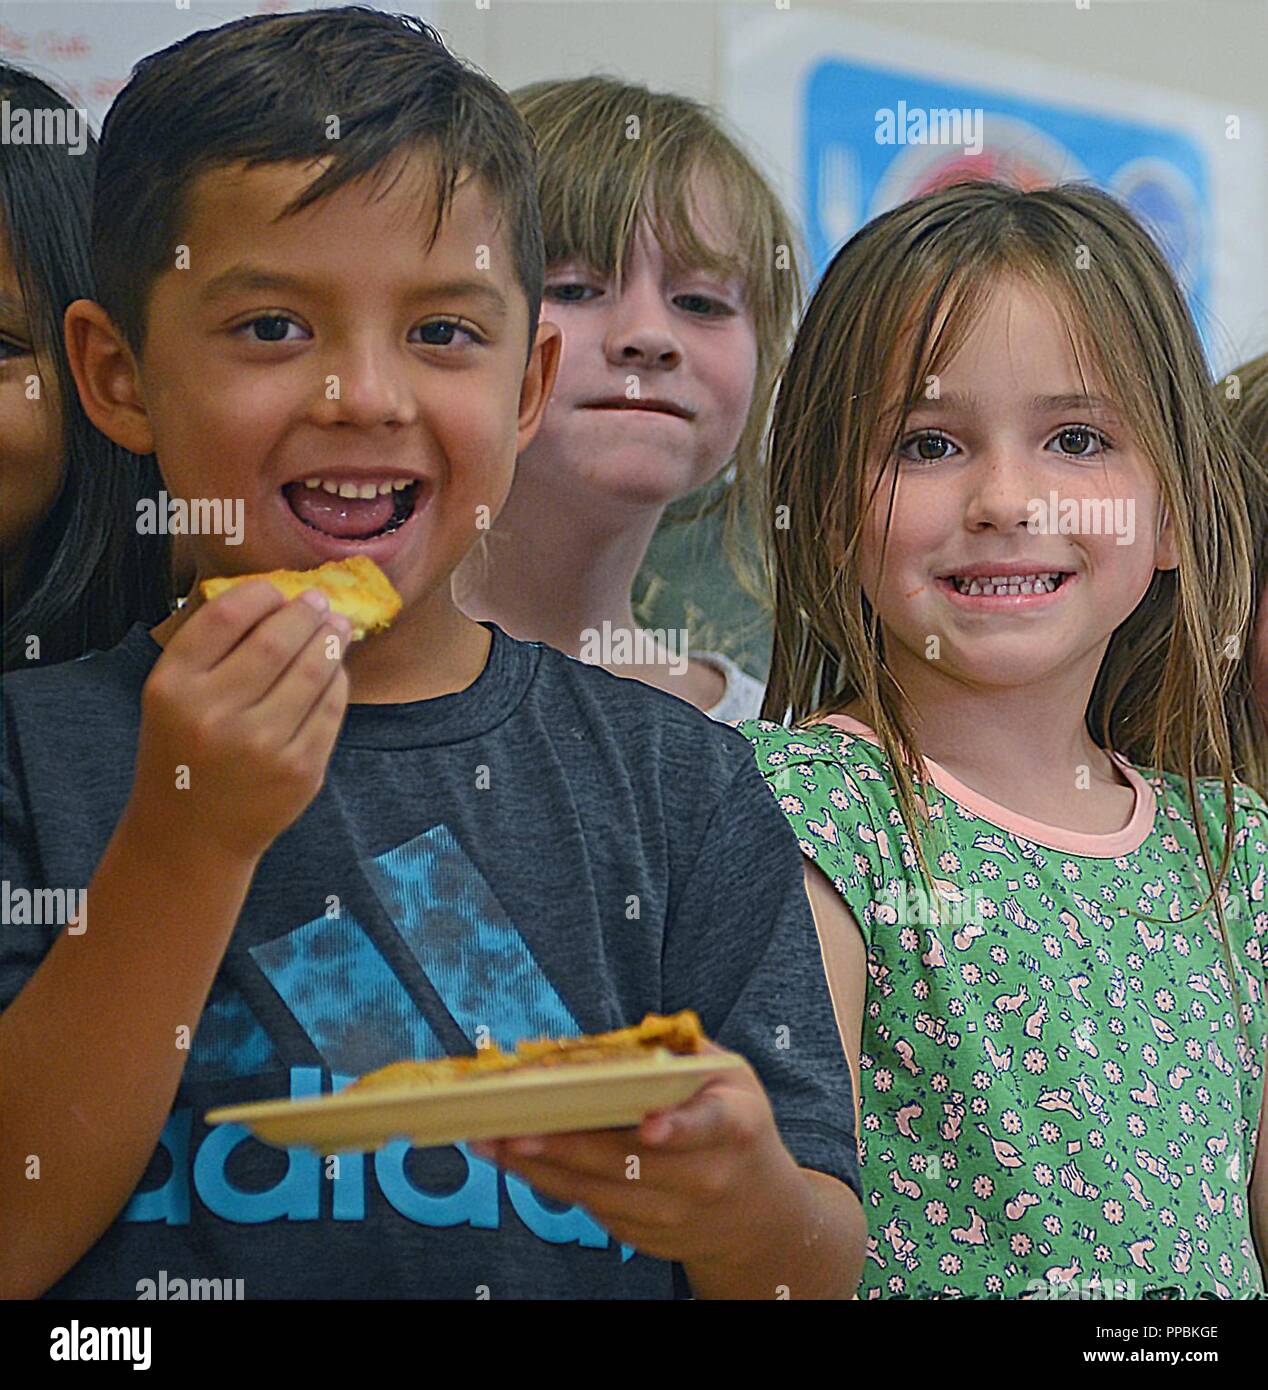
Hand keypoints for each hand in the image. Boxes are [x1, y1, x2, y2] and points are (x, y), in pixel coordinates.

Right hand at [127, 580, 351, 862]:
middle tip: (319, 602)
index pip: (226, 618)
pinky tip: (335, 671)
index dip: (260, 594)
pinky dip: (338, 682)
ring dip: (331, 642)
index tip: (276, 590)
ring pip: (313, 672)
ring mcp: (260, 746)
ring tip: (337, 627)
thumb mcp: (173, 698)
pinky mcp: (299, 770)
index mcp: (173, 688)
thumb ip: (212, 651)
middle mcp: (213, 715)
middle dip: (305, 614)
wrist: (192, 836)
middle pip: (276, 641)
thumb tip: (281, 599)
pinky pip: (330, 709)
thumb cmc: (185, 752)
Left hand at [469, 1043, 802, 1264]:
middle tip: (513, 1128)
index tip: (648, 1127)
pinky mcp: (645, 1238)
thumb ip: (682, 1053)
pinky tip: (511, 1158)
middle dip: (565, 1147)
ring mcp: (674, 1216)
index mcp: (734, 1126)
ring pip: (597, 1193)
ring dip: (538, 1168)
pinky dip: (549, 1182)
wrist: (759, 1216)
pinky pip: (591, 1208)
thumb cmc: (737, 1123)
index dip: (677, 1129)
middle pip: (628, 1164)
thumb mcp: (731, 1078)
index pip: (706, 1128)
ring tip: (489, 1140)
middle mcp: (705, 1177)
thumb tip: (614, 1042)